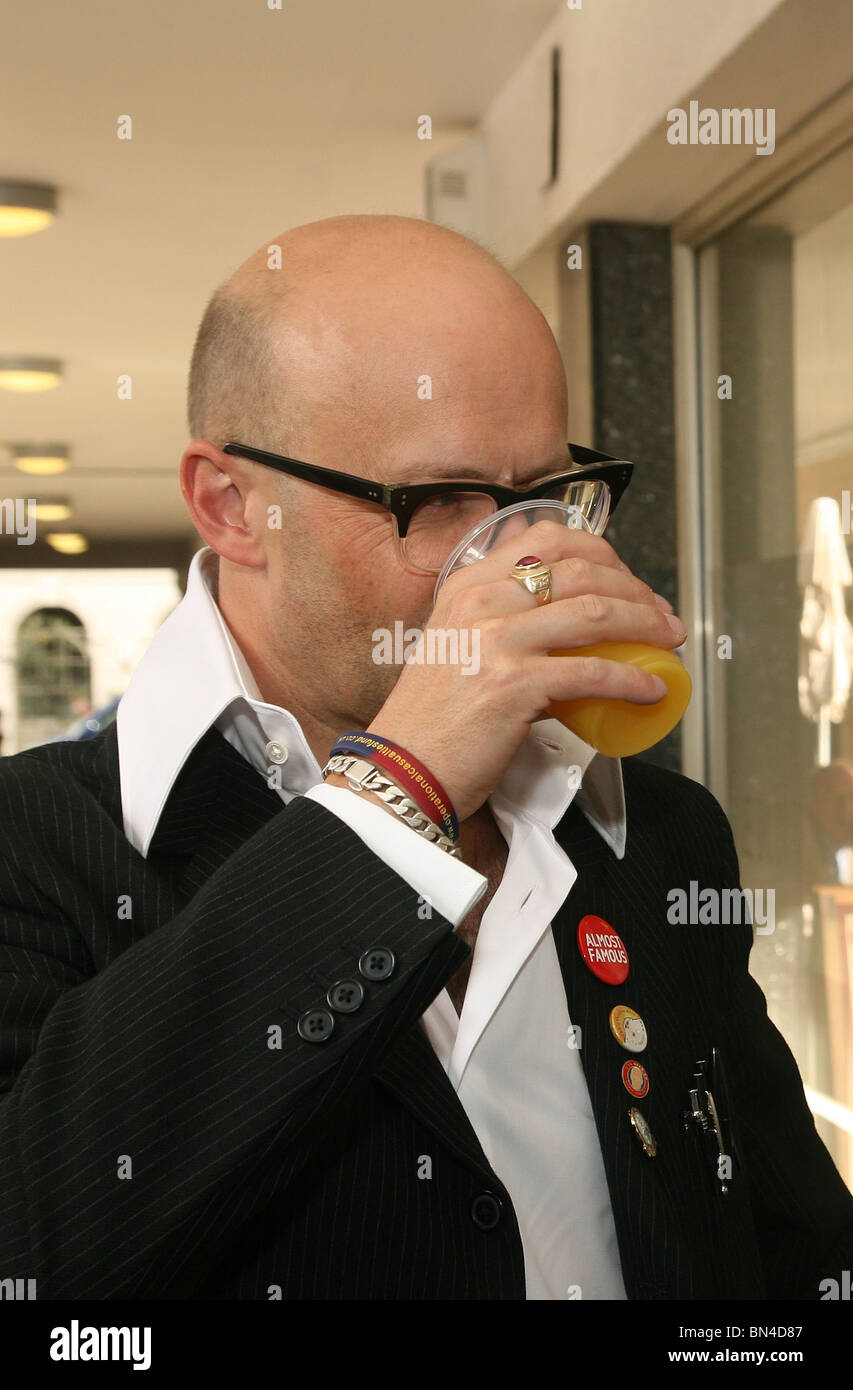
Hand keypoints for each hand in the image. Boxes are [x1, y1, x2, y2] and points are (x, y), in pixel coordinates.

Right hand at [367, 519, 685, 822]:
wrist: (400, 769)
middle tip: (660, 614)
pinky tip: (651, 689)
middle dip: (636, 589)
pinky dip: (632, 679)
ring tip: (668, 641)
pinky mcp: (514, 684)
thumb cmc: (429, 721)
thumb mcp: (456, 648)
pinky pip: (593, 671)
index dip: (601, 552)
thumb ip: (498, 626)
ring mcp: (497, 640)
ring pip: (595, 612)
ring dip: (646, 625)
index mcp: (466, 585)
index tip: (626, 578)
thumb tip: (561, 632)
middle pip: (581, 570)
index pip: (546, 538)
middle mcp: (480, 602)